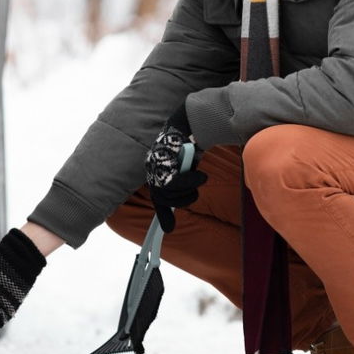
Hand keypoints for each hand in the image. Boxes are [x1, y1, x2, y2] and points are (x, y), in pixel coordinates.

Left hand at [145, 105, 206, 232]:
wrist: (188, 123)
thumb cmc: (187, 146)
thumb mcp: (185, 169)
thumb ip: (183, 186)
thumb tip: (188, 196)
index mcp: (156, 172)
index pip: (158, 198)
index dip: (163, 215)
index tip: (168, 230)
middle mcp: (153, 170)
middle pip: (164, 199)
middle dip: (182, 199)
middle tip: (193, 190)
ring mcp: (157, 166)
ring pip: (170, 192)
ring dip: (189, 189)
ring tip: (199, 178)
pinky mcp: (165, 162)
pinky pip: (176, 182)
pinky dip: (191, 181)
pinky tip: (200, 176)